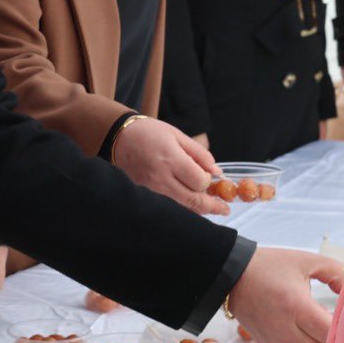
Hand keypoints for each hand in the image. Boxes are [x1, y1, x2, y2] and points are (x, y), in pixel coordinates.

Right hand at [111, 116, 228, 215]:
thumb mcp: (177, 135)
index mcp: (170, 159)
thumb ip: (199, 154)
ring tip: (211, 208)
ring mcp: (151, 189)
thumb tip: (216, 172)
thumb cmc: (149, 133)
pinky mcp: (144, 195)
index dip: (208, 182)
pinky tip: (190, 204)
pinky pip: (168, 206)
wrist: (119, 138)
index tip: (210, 177)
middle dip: (211, 206)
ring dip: (198, 209)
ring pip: (181, 207)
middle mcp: (160, 178)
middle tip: (224, 209)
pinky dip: (182, 207)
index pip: (199, 182)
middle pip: (192, 200)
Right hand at [224, 247, 343, 342]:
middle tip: (342, 325)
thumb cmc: (268, 266)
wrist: (231, 274)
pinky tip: (305, 327)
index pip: (331, 333)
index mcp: (296, 307)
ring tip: (322, 325)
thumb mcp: (306, 260)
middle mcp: (285, 329)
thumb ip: (335, 272)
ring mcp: (275, 340)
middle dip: (336, 341)